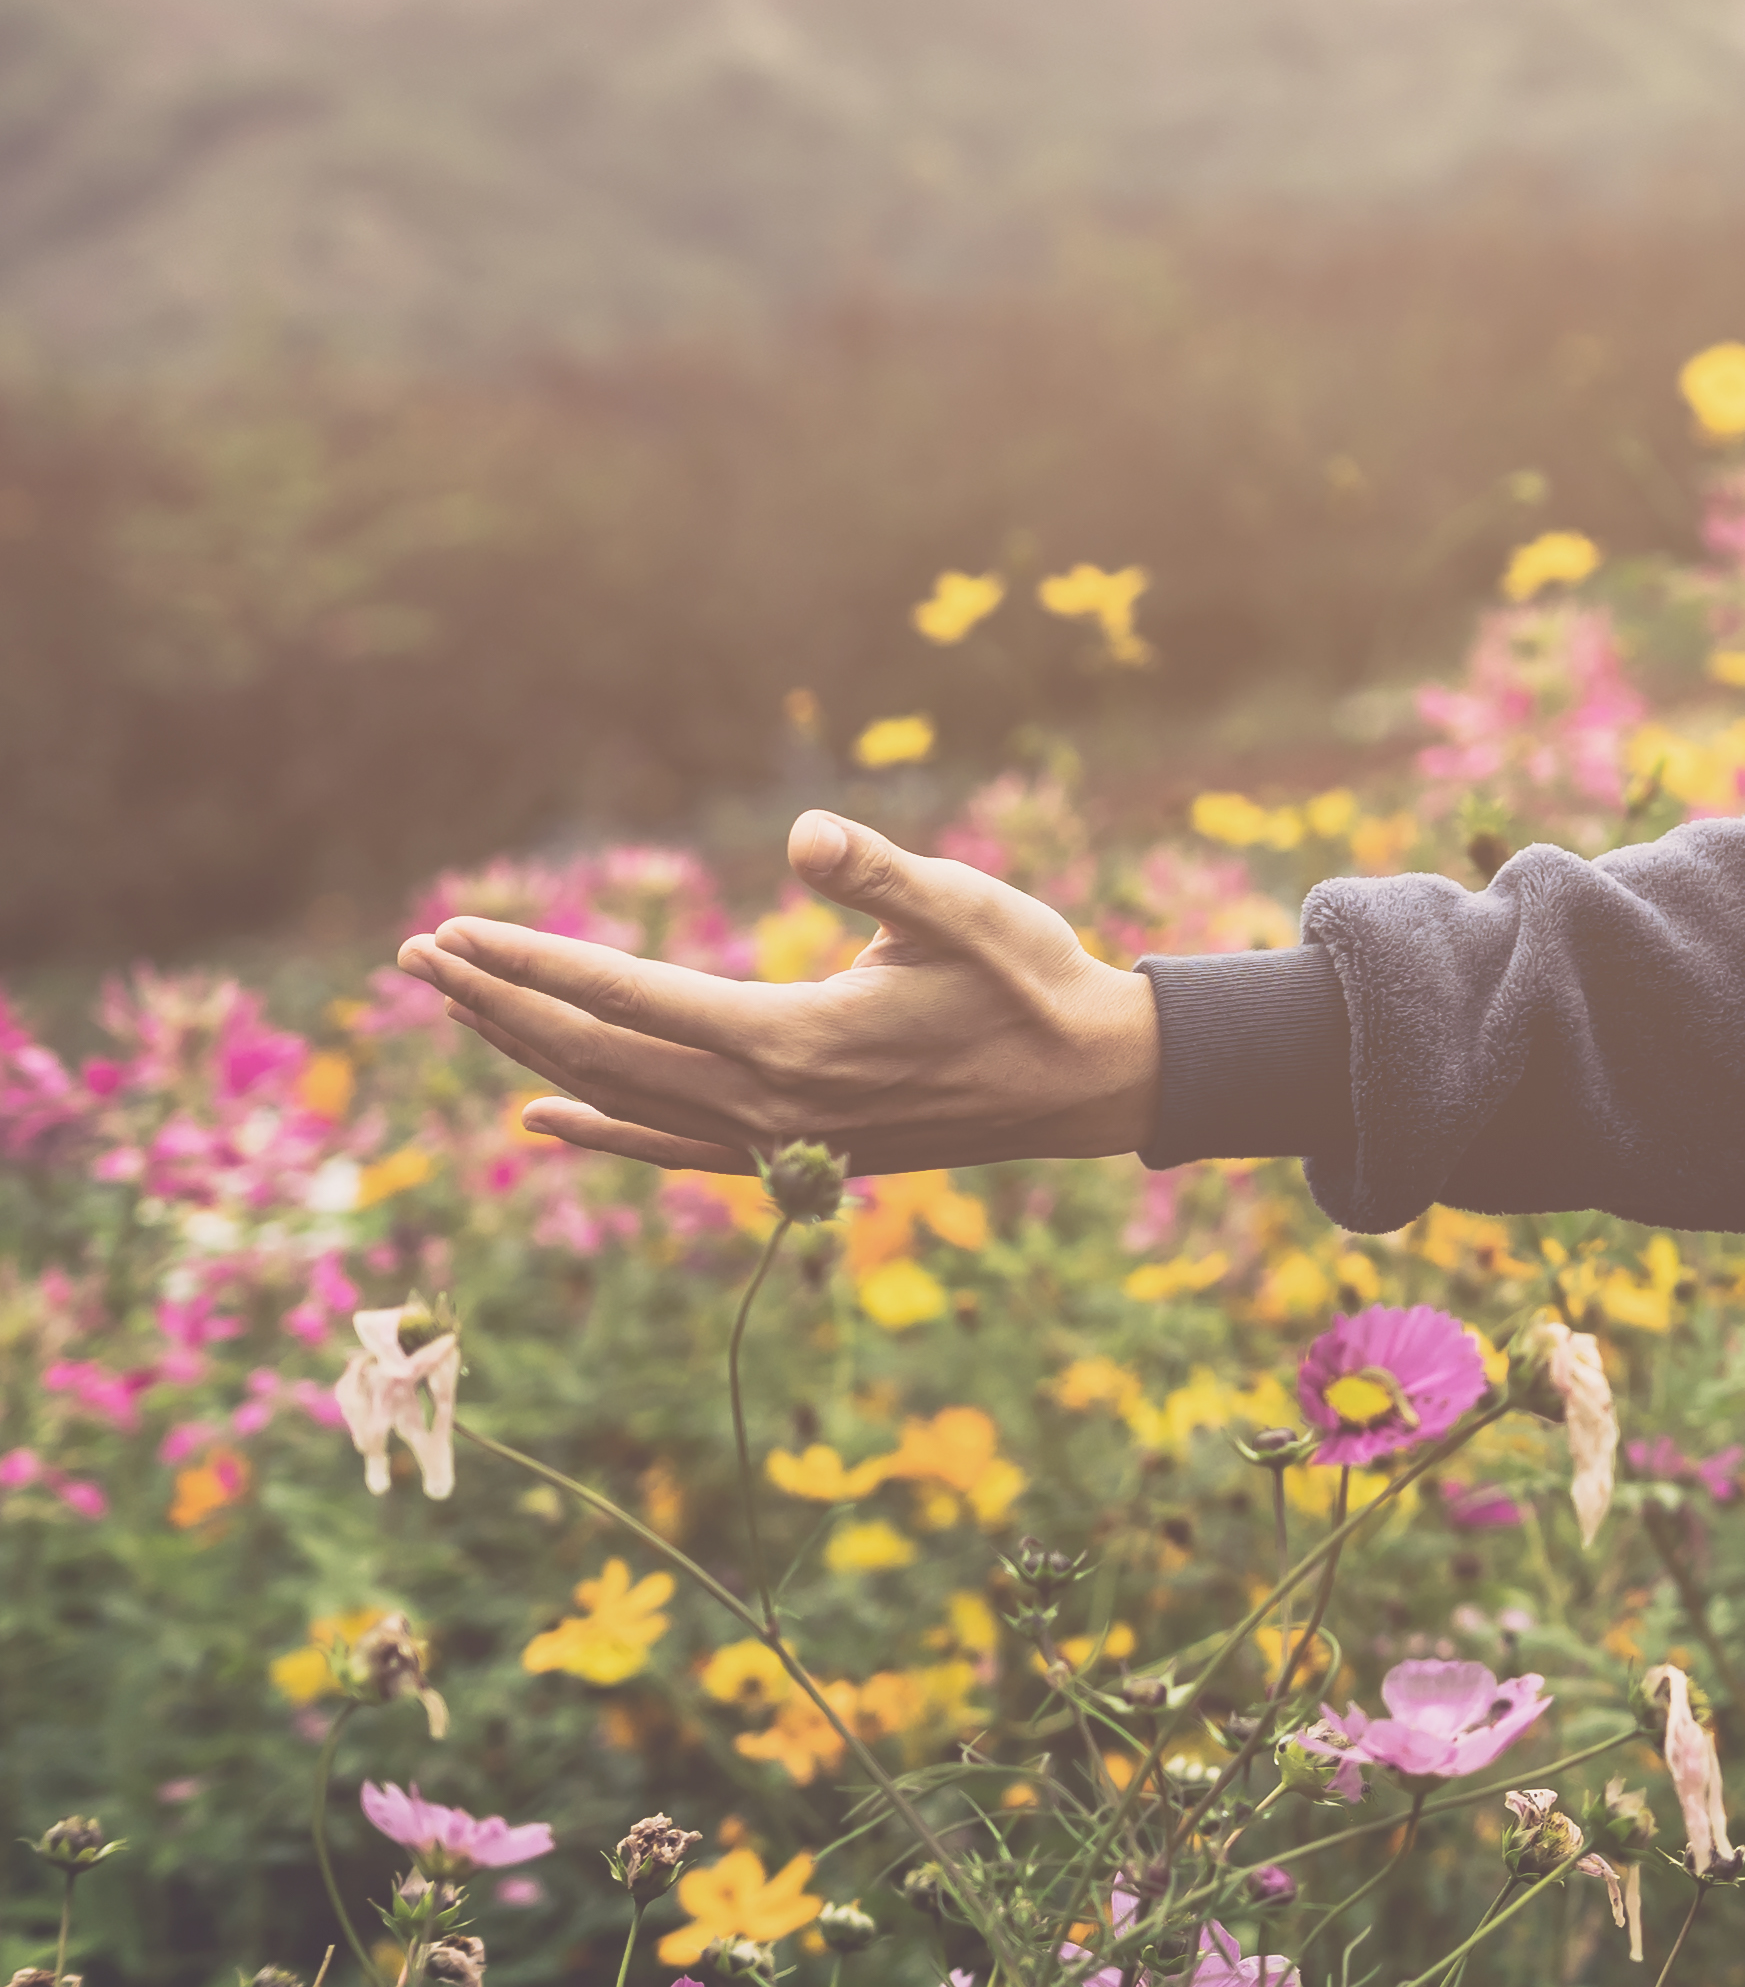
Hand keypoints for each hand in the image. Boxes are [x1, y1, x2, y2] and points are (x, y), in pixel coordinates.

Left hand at [397, 812, 1160, 1176]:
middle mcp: (763, 1100)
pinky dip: (596, 1129)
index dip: (533, 963)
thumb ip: (882, 874)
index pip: (625, 998)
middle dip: (497, 1002)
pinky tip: (540, 1112)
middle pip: (595, 1053)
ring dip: (528, 1049)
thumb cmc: (1033, 979)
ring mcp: (772, 1137)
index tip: (454, 932)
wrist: (1088, 1082)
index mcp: (792, 1038)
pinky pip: (664, 1146)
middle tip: (413, 957)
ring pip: (617, 1097)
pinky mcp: (791, 1151)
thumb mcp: (968, 908)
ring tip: (458, 1006)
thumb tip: (803, 836)